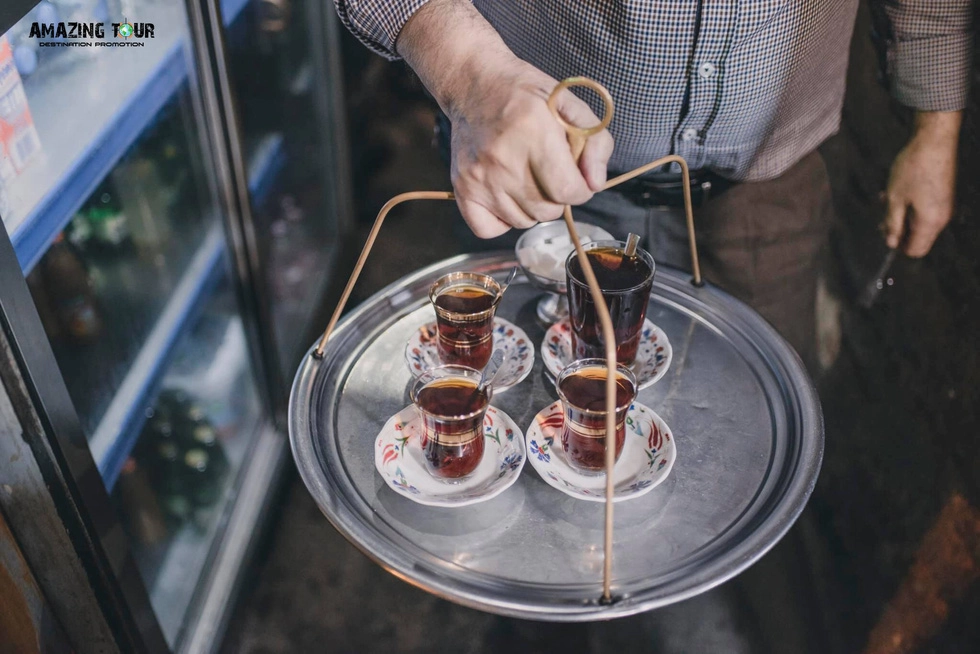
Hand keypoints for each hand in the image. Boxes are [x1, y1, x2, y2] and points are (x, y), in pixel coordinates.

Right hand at [448, 60, 613, 236]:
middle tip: (548, 172)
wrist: (474, 84)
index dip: (580, 189)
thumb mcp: (570, 103)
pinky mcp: (462, 188)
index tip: (574, 177)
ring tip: (526, 176)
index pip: (568, 191)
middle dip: (557, 197)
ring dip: (532, 206)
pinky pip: (489, 229)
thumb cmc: (526, 94)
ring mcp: (479, 177)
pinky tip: (506, 194)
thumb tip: (595, 184)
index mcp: (533, 132)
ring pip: (523, 222)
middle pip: (547, 211)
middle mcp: (503, 158)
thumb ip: (596, 142)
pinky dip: (502, 220)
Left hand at [883, 111, 960, 256]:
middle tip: (881, 218)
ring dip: (900, 215)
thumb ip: (892, 224)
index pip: (915, 251)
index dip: (897, 248)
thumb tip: (890, 243)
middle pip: (918, 238)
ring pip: (919, 223)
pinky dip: (910, 205)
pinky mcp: (943, 195)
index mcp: (930, 222)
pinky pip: (925, 210)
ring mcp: (944, 206)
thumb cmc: (913, 168)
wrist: (935, 140)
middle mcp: (941, 218)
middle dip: (897, 230)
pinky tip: (896, 191)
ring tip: (886, 199)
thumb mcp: (895, 199)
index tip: (884, 235)